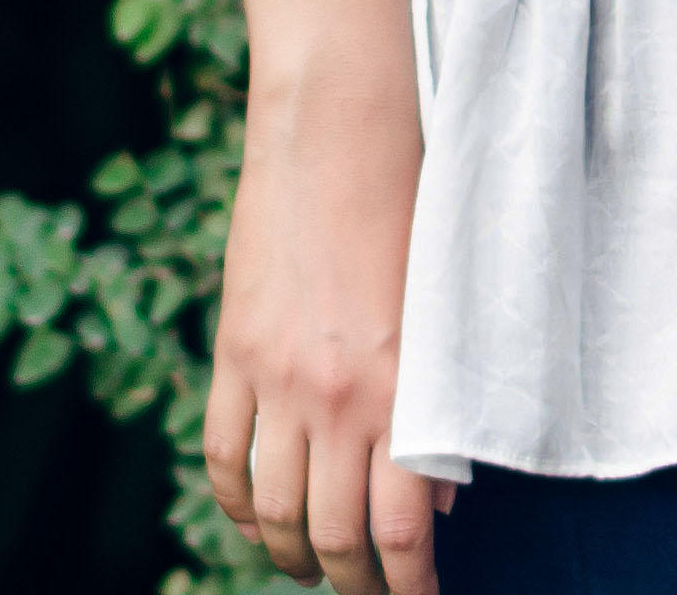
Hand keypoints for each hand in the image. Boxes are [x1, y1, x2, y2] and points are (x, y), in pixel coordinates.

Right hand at [206, 72, 450, 594]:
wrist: (340, 128)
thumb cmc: (421, 206)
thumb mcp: (453, 310)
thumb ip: (447, 407)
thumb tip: (441, 497)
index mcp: (403, 392)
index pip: (402, 534)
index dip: (410, 588)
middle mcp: (335, 399)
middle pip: (332, 537)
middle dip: (354, 585)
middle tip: (371, 593)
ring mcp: (274, 380)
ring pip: (270, 511)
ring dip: (292, 555)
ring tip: (313, 568)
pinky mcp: (234, 353)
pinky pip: (222, 456)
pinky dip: (235, 503)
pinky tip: (255, 516)